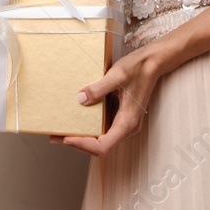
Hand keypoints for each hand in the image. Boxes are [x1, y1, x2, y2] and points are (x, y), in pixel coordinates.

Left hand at [48, 46, 164, 156]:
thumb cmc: (138, 69)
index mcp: (128, 122)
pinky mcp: (121, 115)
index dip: (83, 145)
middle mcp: (127, 127)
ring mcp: (125, 122)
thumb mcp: (116, 76)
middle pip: (101, 147)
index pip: (104, 146)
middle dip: (78, 143)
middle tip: (56, 136)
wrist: (153, 62)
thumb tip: (80, 100)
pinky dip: (89, 129)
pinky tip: (77, 120)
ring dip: (83, 138)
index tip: (66, 138)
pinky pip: (104, 129)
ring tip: (63, 131)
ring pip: (102, 140)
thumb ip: (98, 89)